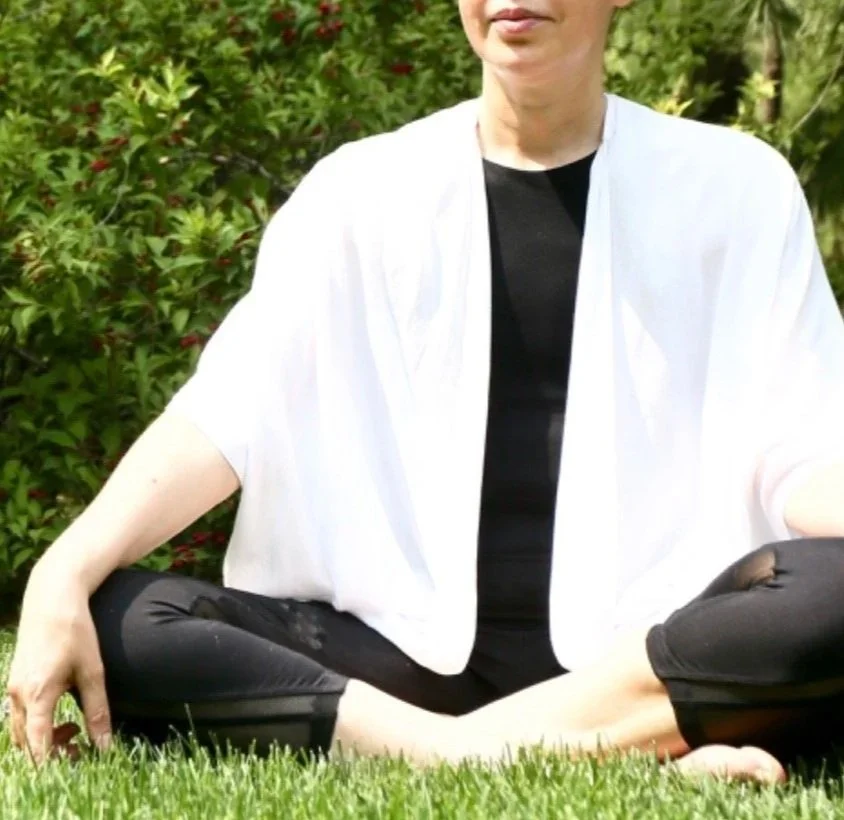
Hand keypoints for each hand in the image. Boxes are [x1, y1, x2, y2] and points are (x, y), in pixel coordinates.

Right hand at [4, 564, 111, 763]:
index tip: (75, 764)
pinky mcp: (15, 680)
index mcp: (37, 695)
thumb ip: (98, 710)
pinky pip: (19, 715)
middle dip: (51, 752)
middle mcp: (17, 695)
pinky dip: (37, 723)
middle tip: (80, 748)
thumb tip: (105, 745)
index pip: (37, 745)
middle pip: (26, 743)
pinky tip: (62, 711)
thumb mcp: (93, 671)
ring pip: (20, 731)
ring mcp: (12, 687)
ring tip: (75, 727)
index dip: (54, 762)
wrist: (53, 598)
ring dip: (44, 738)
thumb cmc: (76, 631)